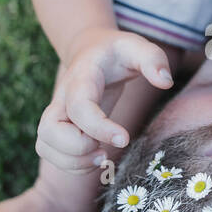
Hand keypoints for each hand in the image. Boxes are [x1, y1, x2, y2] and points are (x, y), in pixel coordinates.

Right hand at [35, 28, 173, 173]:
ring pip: (45, 146)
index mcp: (82, 78)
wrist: (91, 51)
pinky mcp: (58, 128)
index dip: (98, 127)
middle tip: (105, 151)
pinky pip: (51, 154)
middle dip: (77, 149)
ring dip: (72, 161)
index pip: (79, 106)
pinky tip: (96, 157)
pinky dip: (71, 165)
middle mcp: (62, 97)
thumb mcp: (137, 46)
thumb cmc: (117, 52)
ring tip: (102, 157)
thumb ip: (153, 59)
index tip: (124, 138)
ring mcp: (56, 114)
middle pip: (49, 130)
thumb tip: (166, 81)